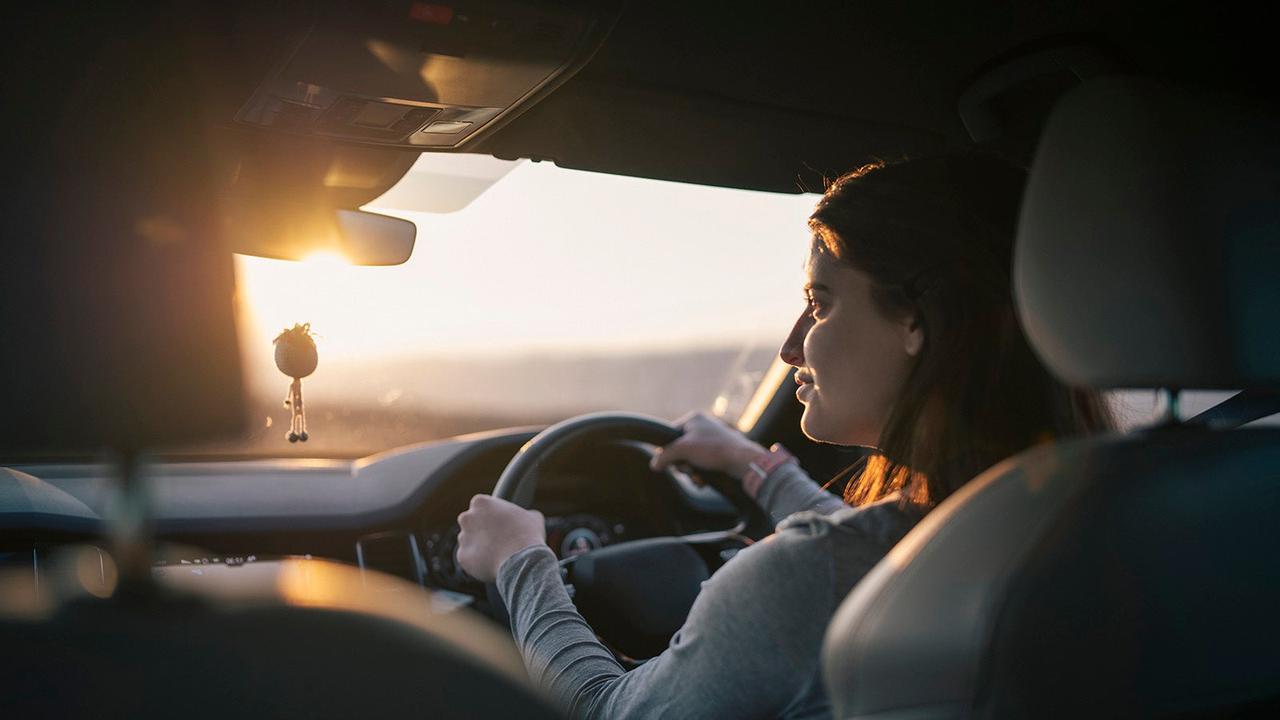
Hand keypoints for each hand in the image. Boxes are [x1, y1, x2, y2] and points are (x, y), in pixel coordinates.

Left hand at [456, 494, 546, 582]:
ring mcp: (463, 538)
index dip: (490, 514)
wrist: (521, 561)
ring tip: (496, 554)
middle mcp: (467, 518)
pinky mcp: (462, 557)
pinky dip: (477, 562)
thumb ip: (525, 514)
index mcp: (481, 502)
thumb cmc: (528, 535)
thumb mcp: (532, 517)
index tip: (498, 522)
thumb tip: (529, 516)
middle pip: (470, 522)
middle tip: (496, 538)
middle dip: (480, 529)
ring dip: (478, 546)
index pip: (481, 506)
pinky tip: (491, 564)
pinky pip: (469, 559)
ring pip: (468, 542)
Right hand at [650, 411, 767, 497]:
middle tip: (687, 469)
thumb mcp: (684, 450)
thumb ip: (665, 456)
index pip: (670, 433)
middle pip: (680, 448)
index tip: (669, 462)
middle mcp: (703, 427)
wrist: (743, 461)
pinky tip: (703, 480)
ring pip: (691, 458)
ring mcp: (712, 440)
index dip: (668, 450)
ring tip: (698, 476)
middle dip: (682, 463)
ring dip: (691, 471)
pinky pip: (702, 463)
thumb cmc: (714, 450)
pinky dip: (701, 473)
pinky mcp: (719, 453)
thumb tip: (654, 464)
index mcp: (694, 419)